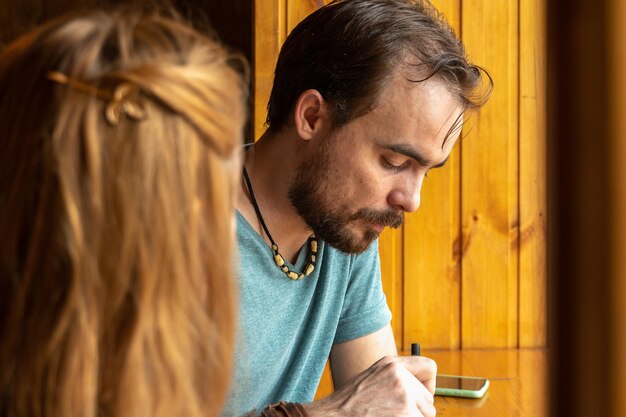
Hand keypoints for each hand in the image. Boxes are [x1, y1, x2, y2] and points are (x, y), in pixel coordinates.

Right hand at [304, 355, 436, 416]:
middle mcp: (399, 374)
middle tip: (392, 413)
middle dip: (416, 410)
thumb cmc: (350, 404)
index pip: (429, 368)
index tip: (419, 397)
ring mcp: (403, 394)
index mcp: (391, 364)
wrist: (333, 416)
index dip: (428, 385)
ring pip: (426, 415)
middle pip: (428, 399)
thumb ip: (396, 379)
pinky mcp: (406, 413)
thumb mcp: (373, 380)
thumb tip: (424, 393)